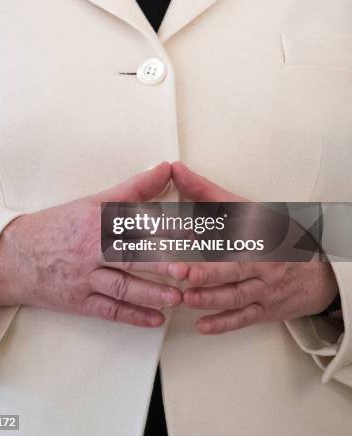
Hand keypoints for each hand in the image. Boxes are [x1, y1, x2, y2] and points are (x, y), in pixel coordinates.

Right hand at [0, 163, 186, 327]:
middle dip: (160, 264)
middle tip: (188, 270)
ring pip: (122, 286)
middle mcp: (90, 250)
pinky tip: (156, 320)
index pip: (135, 223)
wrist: (15, 256)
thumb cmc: (59, 226)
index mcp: (96, 222)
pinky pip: (109, 311)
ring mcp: (84, 278)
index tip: (193, 231)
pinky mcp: (79, 302)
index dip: (165, 227)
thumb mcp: (92, 203)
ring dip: (151, 293)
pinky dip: (133, 316)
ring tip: (177, 298)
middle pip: (129, 256)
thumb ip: (133, 189)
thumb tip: (166, 169)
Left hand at [172, 162, 338, 334]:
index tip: (185, 233)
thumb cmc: (276, 235)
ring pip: (236, 296)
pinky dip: (223, 323)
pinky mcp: (266, 310)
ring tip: (186, 298)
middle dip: (206, 272)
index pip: (232, 232)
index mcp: (257, 235)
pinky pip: (244, 318)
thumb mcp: (245, 209)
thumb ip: (206, 192)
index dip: (209, 234)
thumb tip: (177, 171)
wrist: (318, 269)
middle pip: (234, 269)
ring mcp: (265, 289)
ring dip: (210, 298)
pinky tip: (202, 325)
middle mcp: (263, 263)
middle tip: (181, 273)